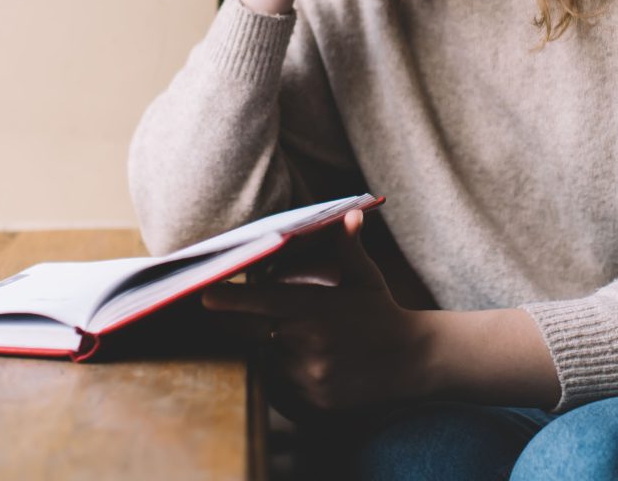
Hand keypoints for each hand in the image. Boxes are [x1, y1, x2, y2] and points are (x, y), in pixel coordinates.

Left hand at [202, 210, 427, 412]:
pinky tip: (297, 360)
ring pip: (265, 360)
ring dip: (264, 347)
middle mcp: (310, 345)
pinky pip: (278, 387)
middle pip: (253, 333)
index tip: (204, 294)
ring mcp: (309, 378)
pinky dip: (278, 372)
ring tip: (278, 334)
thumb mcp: (366, 278)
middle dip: (235, 322)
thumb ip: (350, 247)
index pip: (264, 302)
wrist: (413, 364)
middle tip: (218, 310)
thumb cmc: (382, 313)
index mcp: (318, 310)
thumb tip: (351, 214)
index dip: (232, 299)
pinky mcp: (311, 404)